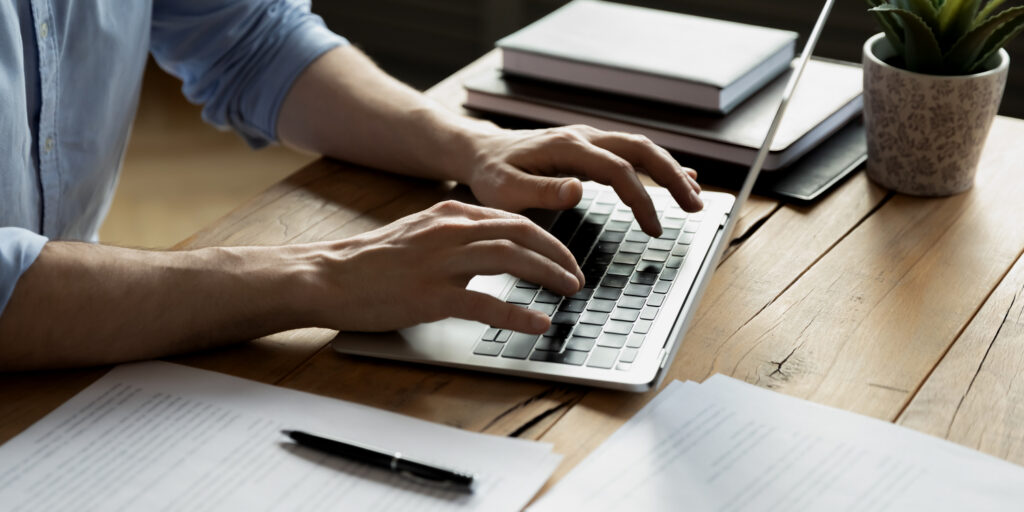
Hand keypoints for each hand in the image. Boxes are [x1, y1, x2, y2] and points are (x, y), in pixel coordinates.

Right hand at [300, 200, 584, 333]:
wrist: (327, 275)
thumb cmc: (370, 262)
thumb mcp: (419, 234)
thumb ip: (455, 236)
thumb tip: (493, 248)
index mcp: (449, 215)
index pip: (513, 219)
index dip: (547, 238)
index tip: (564, 256)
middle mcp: (450, 232)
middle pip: (522, 234)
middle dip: (558, 254)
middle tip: (576, 276)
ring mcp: (441, 262)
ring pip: (512, 260)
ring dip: (548, 275)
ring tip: (569, 291)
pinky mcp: (431, 295)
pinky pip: (486, 303)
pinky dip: (517, 314)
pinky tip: (538, 324)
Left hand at [460, 124, 703, 235]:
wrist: (480, 152)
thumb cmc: (491, 176)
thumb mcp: (506, 190)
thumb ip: (542, 191)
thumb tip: (578, 190)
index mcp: (566, 147)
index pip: (618, 170)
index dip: (641, 199)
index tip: (655, 229)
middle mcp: (583, 136)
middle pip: (641, 149)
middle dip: (672, 177)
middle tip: (696, 207)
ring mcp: (589, 139)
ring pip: (641, 148)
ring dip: (670, 170)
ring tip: (694, 198)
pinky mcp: (590, 147)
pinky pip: (631, 152)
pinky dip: (658, 165)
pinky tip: (681, 176)